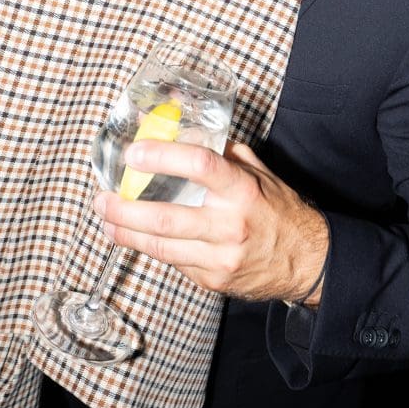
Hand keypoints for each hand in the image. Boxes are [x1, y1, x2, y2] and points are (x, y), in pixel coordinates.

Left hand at [92, 139, 328, 303]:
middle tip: (102, 197)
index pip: (200, 165)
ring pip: (160, 246)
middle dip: (125, 208)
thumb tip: (180, 128)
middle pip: (165, 217)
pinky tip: (134, 236)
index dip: (163, 156)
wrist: (306, 262)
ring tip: (106, 218)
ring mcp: (220, 256)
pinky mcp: (212, 280)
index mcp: (243, 189)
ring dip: (125, 232)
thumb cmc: (277, 210)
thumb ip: (220, 151)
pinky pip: (172, 261)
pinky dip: (150, 247)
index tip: (134, 152)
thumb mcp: (257, 172)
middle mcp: (230, 224)